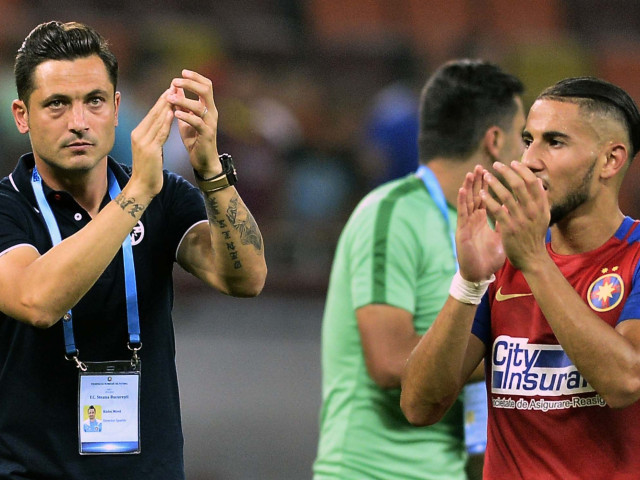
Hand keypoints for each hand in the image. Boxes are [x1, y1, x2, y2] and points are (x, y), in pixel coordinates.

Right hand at [129, 89, 173, 198]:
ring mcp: (143, 141)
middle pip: (154, 113)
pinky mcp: (150, 150)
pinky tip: (172, 113)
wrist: (142, 187)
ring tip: (176, 94)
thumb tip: (163, 125)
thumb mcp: (152, 149)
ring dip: (167, 106)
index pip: (152, 113)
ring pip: (157, 120)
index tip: (171, 89)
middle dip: (165, 98)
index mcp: (139, 133)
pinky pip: (160, 133)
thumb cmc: (149, 170)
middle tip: (175, 85)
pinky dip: (166, 122)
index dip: (162, 100)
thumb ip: (156, 136)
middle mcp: (139, 134)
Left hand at [167, 69, 219, 176]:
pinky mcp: (207, 134)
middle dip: (190, 83)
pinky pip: (197, 122)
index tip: (182, 72)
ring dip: (183, 100)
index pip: (206, 85)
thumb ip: (182, 103)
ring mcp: (210, 123)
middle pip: (206, 90)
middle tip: (175, 81)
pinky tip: (175, 113)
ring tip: (169, 98)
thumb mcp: (186, 118)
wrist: (203, 160)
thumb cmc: (194, 139)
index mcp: (208, 107)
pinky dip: (185, 116)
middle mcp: (212, 112)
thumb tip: (174, 87)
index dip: (195, 77)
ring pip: (199, 106)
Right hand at [456, 165, 505, 281]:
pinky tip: (462, 190)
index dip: (487, 186)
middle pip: (475, 196)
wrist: (479, 274)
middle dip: (478, 181)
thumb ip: (504, 222)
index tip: (492, 172)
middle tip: (480, 166)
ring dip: (469, 187)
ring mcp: (467, 224)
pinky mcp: (462, 231)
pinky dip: (462, 201)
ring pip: (467, 201)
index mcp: (482, 220)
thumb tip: (513, 209)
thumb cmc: (488, 258)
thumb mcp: (501, 237)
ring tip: (471, 173)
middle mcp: (473, 219)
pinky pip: (462, 214)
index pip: (485, 198)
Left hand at [480, 161, 549, 271]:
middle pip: (518, 185)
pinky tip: (482, 194)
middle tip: (496, 165)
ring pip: (506, 195)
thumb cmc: (535, 236)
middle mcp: (532, 211)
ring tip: (486, 176)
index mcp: (541, 206)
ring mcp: (521, 219)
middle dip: (506, 172)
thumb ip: (541, 200)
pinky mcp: (509, 228)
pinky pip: (496, 210)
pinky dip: (489, 200)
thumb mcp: (543, 217)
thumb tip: (538, 182)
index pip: (532, 181)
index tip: (513, 162)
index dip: (522, 170)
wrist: (532, 258)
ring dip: (494, 183)